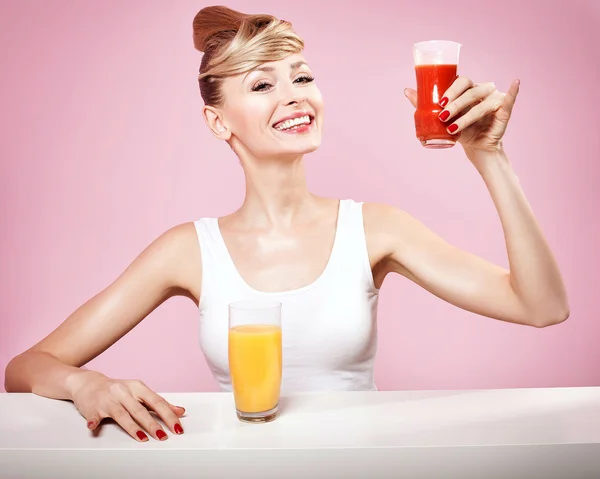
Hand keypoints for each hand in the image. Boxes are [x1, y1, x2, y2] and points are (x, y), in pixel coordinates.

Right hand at [68, 370, 184, 441]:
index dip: (168, 415)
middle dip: (152, 424)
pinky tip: (94, 427)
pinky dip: (94, 422)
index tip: (177, 427)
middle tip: (163, 436)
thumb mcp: (140, 392)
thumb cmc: (118, 390)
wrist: (89, 383)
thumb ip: (158, 403)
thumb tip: (180, 411)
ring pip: (122, 415)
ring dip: (132, 427)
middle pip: (140, 410)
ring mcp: (108, 400)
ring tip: (143, 438)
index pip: (156, 402)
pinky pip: (94, 417)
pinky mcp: (93, 408)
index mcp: (137, 387)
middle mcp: (124, 392)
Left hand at [405, 77, 519, 152]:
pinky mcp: (504, 110)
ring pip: (481, 104)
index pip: (461, 82)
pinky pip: (509, 100)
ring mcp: (495, 98)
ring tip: (453, 127)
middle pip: (471, 91)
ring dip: (467, 116)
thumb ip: (425, 104)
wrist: (475, 147)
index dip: (451, 89)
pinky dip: (513, 92)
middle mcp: (483, 90)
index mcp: (468, 88)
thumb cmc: (458, 128)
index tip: (440, 102)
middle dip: (456, 104)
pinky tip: (515, 83)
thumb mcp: (441, 117)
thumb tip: (406, 91)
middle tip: (443, 116)